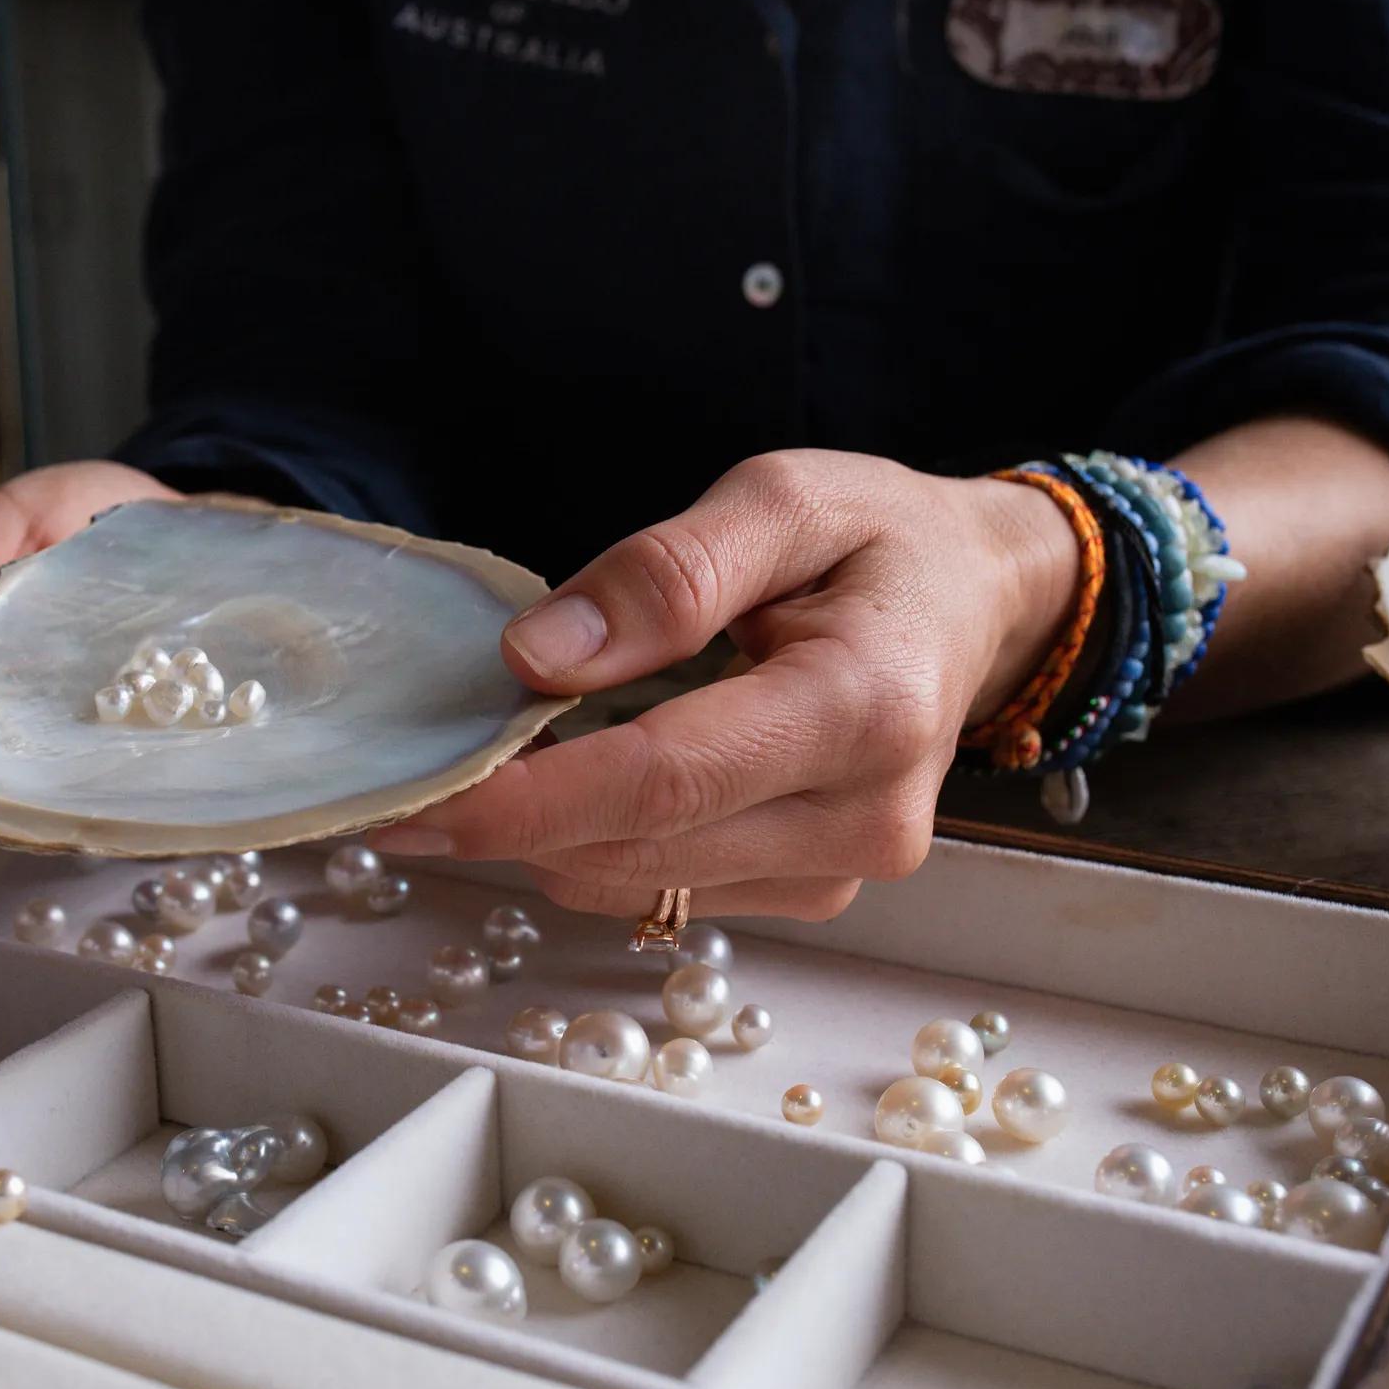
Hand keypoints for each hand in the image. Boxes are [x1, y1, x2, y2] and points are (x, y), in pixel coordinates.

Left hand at [366, 451, 1080, 919]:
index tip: (416, 797)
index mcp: (863, 707)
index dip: (527, 799)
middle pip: (640, 847)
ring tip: (490, 757)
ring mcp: (842, 869)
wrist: (982, 604)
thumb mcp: (782, 499)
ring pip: (640, 882)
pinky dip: (595, 842)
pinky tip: (567, 779)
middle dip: (506, 822)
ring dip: (544, 835)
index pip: (663, 781)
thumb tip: (538, 659)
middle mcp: (863, 816)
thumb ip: (666, 574)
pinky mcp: (813, 889)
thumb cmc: (881, 539)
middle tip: (406, 777)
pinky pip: (666, 885)